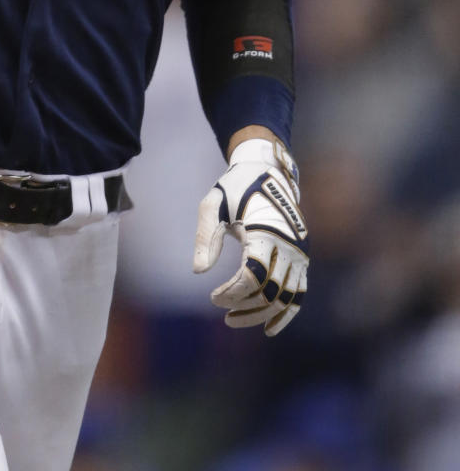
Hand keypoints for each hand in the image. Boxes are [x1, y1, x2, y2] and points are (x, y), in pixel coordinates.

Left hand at [193, 137, 307, 336]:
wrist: (266, 172)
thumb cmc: (234, 188)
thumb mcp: (213, 204)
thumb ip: (205, 236)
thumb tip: (199, 272)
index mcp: (266, 231)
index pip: (252, 277)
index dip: (231, 293)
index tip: (212, 297)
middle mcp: (289, 245)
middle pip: (270, 292)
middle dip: (244, 307)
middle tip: (221, 309)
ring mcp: (299, 253)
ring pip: (286, 298)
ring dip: (262, 315)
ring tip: (234, 320)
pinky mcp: (302, 258)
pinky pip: (300, 293)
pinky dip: (287, 314)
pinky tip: (269, 328)